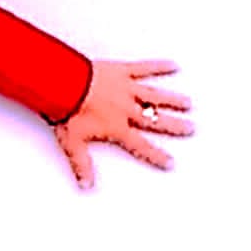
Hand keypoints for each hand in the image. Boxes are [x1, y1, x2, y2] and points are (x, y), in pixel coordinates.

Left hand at [52, 59, 192, 190]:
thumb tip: (86, 184)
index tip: (170, 161)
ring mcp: (126, 89)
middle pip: (155, 120)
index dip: (155, 155)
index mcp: (116, 127)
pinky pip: (144, 68)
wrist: (61, 85)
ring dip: (172, 100)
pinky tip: (173, 66)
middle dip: (173, 126)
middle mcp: (126, 109)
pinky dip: (159, 67)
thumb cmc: (65, 111)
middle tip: (190, 128)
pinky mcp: (121, 71)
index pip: (140, 146)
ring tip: (187, 103)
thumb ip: (82, 164)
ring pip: (154, 96)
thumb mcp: (72, 143)